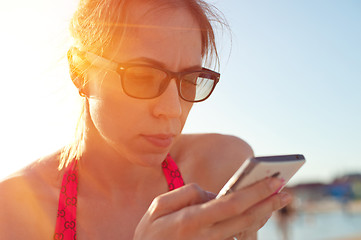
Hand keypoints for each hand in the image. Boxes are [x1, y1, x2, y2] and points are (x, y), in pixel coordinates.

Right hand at [134, 178, 290, 239]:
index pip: (232, 204)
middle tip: (287, 192)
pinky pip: (236, 236)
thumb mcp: (158, 207)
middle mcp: (207, 235)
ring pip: (245, 229)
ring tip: (277, 200)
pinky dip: (250, 224)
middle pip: (246, 219)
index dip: (256, 192)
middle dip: (269, 204)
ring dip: (263, 214)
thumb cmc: (150, 233)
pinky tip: (258, 211)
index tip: (274, 181)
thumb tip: (213, 194)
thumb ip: (187, 194)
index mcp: (192, 220)